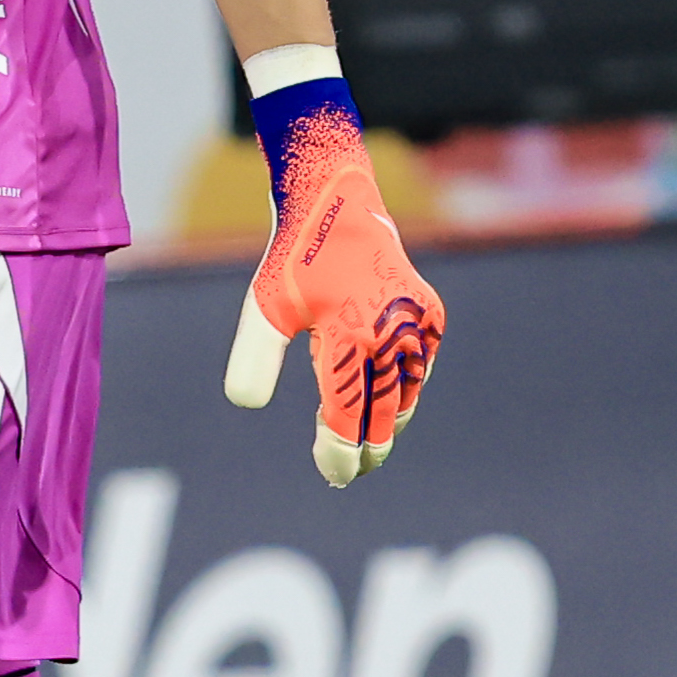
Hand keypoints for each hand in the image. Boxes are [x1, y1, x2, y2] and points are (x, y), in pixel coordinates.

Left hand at [223, 87, 442, 485]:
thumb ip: (253, 359)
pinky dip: (403, 391)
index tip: (332, 473)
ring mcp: (417, 325)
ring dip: (387, 424)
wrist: (338, 203)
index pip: (348, 417)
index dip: (340, 452)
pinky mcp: (431, 316)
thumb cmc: (294, 259)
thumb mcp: (263, 308)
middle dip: (367, 450)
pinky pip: (420, 369)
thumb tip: (246, 406)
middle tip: (348, 472)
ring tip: (364, 445)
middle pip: (383, 416)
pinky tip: (382, 402)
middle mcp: (390, 334)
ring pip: (407, 396)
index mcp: (348, 336)